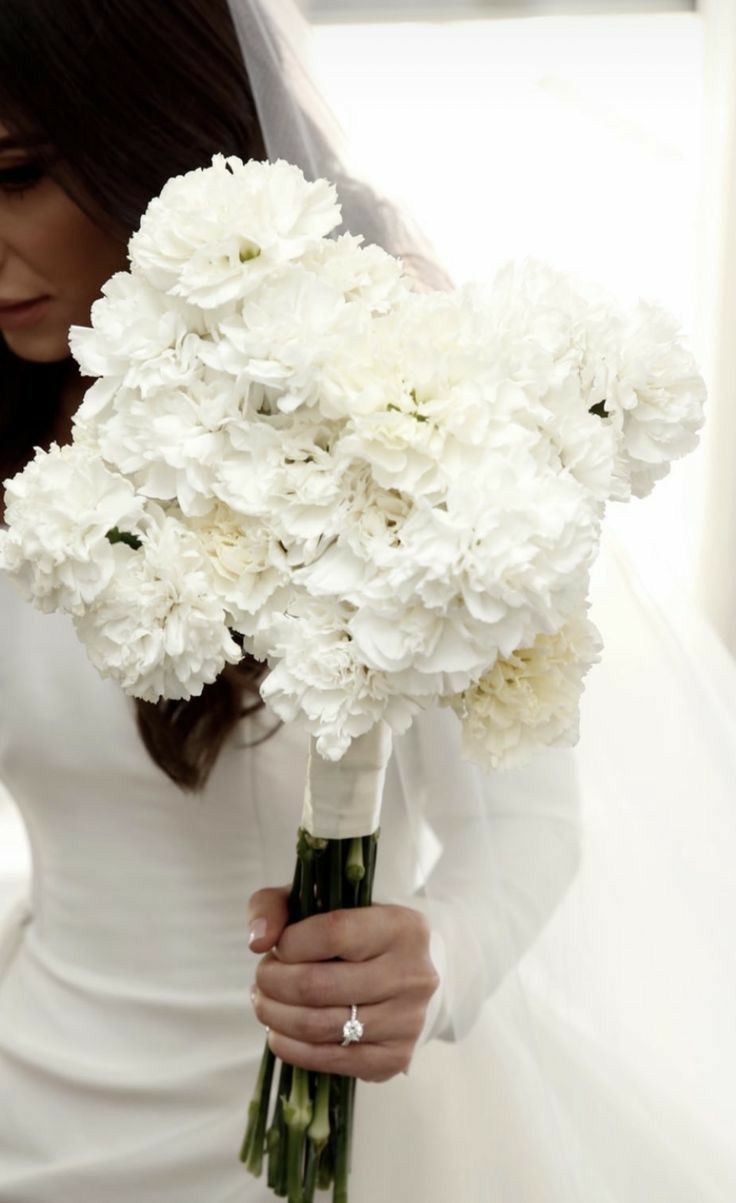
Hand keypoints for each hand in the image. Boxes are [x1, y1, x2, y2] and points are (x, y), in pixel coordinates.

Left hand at [248, 886, 440, 1081]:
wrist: (403, 977)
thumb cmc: (354, 935)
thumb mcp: (318, 903)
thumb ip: (276, 906)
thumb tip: (258, 941)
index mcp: (401, 926)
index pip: (333, 933)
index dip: (290, 943)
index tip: (278, 947)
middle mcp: (412, 974)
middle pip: (318, 986)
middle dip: (273, 983)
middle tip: (263, 978)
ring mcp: (407, 1020)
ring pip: (318, 1026)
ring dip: (276, 1017)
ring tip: (265, 1003)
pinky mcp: (395, 1058)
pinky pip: (329, 1061)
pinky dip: (291, 1049)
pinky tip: (279, 1033)